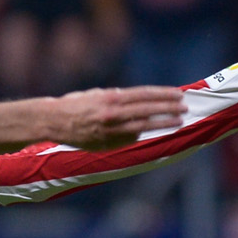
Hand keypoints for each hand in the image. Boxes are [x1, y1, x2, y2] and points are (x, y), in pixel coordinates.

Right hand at [50, 85, 184, 148]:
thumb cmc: (75, 105)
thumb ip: (118, 99)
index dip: (163, 95)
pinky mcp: (108, 143)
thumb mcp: (98, 94)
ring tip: (178, 121)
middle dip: (169, 109)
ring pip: (144, 127)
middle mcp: (113, 114)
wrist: (53, 121)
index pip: (144, 95)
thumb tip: (138, 103)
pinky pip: (130, 138)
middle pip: (148, 110)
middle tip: (185, 108)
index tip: (178, 94)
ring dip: (163, 123)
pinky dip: (140, 133)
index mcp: (111, 98)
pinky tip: (150, 131)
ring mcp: (111, 130)